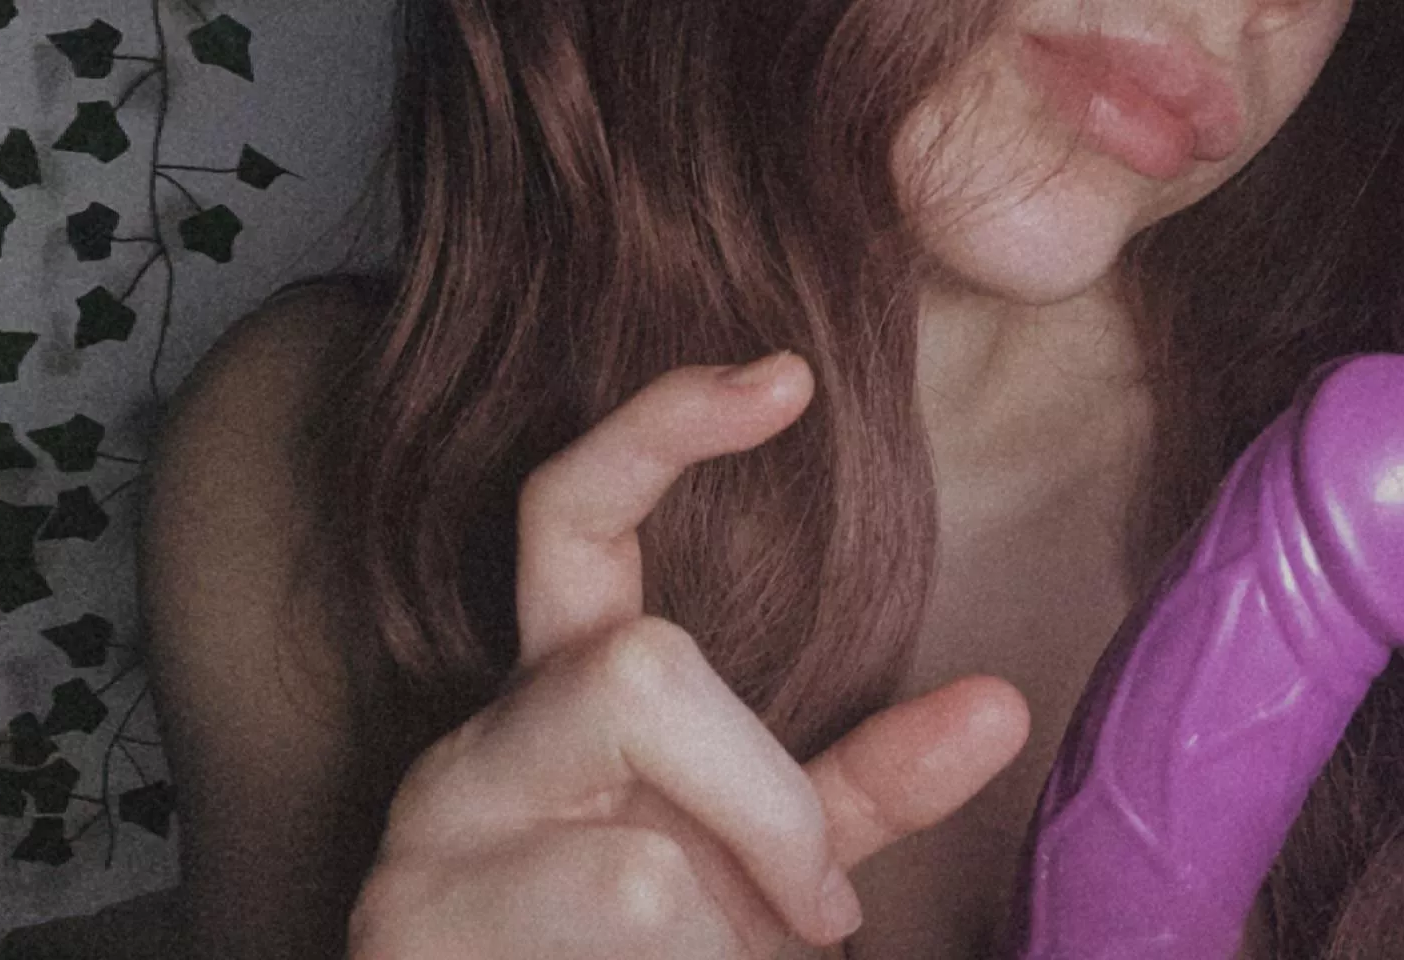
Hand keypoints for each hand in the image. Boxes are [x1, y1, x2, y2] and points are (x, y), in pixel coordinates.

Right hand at [347, 352, 1030, 958]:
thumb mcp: (760, 868)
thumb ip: (854, 792)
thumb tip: (1000, 706)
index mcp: (561, 688)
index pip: (576, 511)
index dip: (663, 429)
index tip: (786, 378)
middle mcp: (484, 732)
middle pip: (641, 670)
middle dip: (770, 807)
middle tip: (824, 917)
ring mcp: (431, 830)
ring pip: (639, 862)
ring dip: (724, 944)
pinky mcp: (403, 925)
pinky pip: (615, 927)